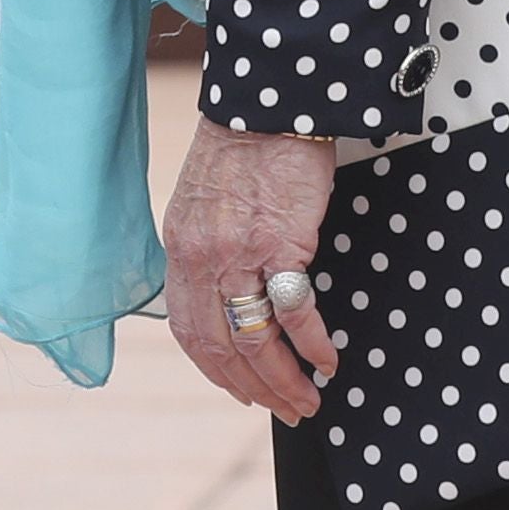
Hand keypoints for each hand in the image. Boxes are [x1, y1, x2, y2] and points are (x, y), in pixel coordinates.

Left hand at [160, 120, 343, 420]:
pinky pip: (295, 312)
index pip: (189, 330)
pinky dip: (312, 345)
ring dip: (283, 380)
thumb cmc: (247, 144)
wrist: (270, 100)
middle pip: (220, 349)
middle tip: (284, 409)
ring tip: (307, 400)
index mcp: (181, 248)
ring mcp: (238, 254)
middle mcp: (201, 258)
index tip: (240, 391)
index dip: (216, 371)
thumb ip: (211, 248)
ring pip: (254, 341)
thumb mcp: (207, 201)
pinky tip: (328, 360)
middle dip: (253, 389)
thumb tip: (232, 291)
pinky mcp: (280, 243)